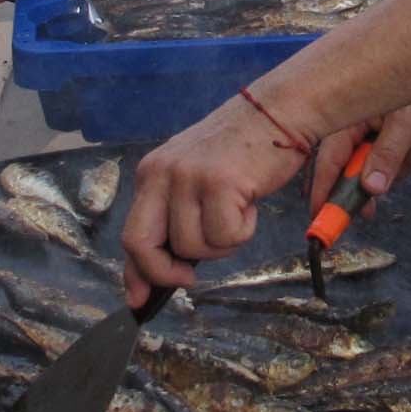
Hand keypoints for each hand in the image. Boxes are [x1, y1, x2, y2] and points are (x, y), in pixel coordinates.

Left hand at [121, 93, 314, 301]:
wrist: (279, 111)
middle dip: (164, 272)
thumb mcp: (196, 180)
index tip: (139, 299)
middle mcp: (161, 173)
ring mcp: (188, 176)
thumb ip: (175, 218)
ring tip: (237, 210)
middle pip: (141, 243)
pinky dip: (243, 231)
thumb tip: (162, 272)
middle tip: (188, 278)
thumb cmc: (244, 150)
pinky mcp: (218, 182)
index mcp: (152, 173)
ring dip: (221, 242)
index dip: (135, 273)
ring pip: (192, 247)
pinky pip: (224, 236)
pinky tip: (249, 202)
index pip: (131, 232)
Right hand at [307, 91, 410, 214]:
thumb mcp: (407, 121)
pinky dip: (405, 157)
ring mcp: (369, 131)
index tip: (319, 219)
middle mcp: (352, 127)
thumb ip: (388, 153)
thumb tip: (372, 188)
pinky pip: (390, 159)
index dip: (322, 193)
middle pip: (348, 171)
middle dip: (367, 186)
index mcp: (346, 121)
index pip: (328, 163)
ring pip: (374, 168)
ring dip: (396, 168)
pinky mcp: (384, 133)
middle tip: (371, 212)